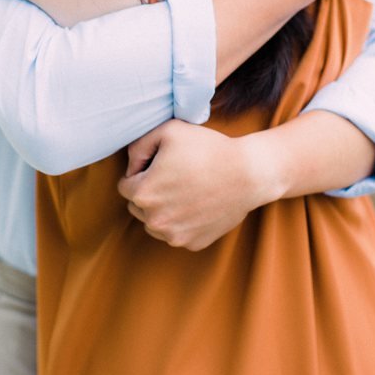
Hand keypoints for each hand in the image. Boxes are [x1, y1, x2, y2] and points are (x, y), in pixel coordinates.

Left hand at [118, 120, 288, 250]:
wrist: (249, 174)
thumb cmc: (209, 149)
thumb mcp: (169, 131)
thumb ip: (138, 145)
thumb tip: (130, 165)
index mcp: (143, 193)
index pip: (125, 186)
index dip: (142, 172)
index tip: (162, 165)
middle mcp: (154, 220)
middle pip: (137, 207)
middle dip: (150, 193)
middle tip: (175, 177)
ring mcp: (174, 235)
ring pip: (155, 223)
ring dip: (164, 210)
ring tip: (187, 191)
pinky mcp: (192, 243)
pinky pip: (177, 234)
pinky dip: (183, 222)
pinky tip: (199, 205)